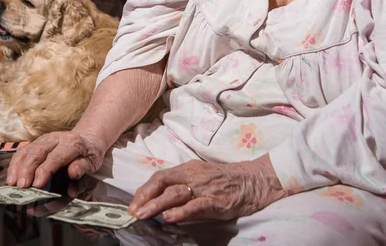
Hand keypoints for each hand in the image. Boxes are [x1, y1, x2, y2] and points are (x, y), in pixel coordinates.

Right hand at [6, 130, 105, 188]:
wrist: (87, 138)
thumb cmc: (90, 154)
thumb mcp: (93, 161)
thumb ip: (83, 167)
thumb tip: (73, 173)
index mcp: (73, 143)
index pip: (56, 156)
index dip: (45, 170)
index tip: (37, 184)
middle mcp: (56, 138)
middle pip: (38, 152)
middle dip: (28, 170)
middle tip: (22, 187)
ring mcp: (44, 139)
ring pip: (28, 151)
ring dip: (18, 168)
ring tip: (13, 184)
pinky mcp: (36, 143)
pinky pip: (22, 152)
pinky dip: (14, 165)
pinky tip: (11, 178)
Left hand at [128, 154, 284, 222]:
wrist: (252, 180)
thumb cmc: (225, 180)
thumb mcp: (201, 176)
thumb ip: (183, 184)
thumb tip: (160, 199)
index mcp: (188, 168)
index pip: (160, 176)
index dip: (145, 190)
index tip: (133, 203)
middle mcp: (193, 175)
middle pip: (163, 183)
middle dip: (145, 198)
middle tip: (132, 212)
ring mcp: (204, 187)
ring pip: (175, 194)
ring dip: (156, 204)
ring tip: (142, 215)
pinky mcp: (215, 201)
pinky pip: (195, 206)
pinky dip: (180, 212)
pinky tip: (168, 218)